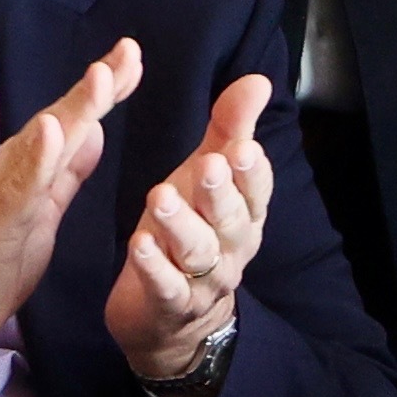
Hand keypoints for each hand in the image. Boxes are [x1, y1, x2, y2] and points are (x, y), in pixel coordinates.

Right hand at [0, 35, 137, 396]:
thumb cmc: (0, 258)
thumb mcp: (47, 208)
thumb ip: (68, 170)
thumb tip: (95, 131)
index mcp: (33, 166)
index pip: (75, 120)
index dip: (105, 89)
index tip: (134, 58)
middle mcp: (17, 167)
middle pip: (62, 118)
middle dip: (97, 85)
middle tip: (128, 51)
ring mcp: (6, 190)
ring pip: (44, 143)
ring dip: (73, 108)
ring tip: (101, 78)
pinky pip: (20, 187)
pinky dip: (38, 158)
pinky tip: (53, 132)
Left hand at [101, 71, 275, 386]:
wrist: (170, 317)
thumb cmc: (191, 231)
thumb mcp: (206, 177)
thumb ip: (230, 129)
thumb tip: (257, 79)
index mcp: (243, 212)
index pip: (256, 189)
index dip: (251, 171)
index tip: (241, 146)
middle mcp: (230, 247)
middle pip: (230, 219)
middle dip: (220, 192)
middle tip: (207, 165)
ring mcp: (202, 280)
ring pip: (197, 251)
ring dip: (181, 224)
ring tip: (160, 198)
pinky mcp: (169, 305)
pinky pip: (166, 286)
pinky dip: (153, 267)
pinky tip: (139, 244)